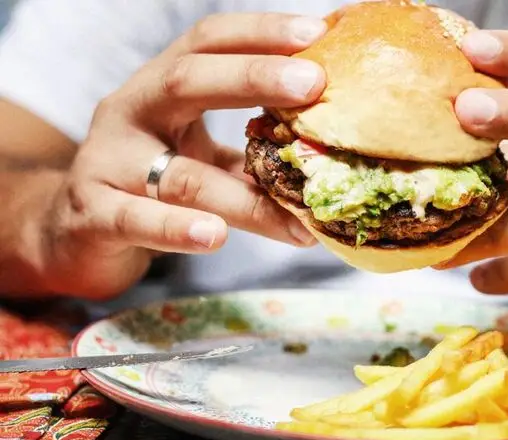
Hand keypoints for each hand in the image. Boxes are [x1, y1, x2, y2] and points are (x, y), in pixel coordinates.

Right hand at [39, 13, 327, 298]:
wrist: (72, 230)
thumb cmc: (150, 183)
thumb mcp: (201, 154)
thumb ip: (253, 148)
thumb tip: (333, 146)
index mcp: (162, 89)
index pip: (209, 43)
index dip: (260, 33)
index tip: (317, 34)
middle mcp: (131, 112)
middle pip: (187, 81)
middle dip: (253, 76)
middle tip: (314, 83)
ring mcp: (107, 162)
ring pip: (178, 174)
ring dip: (244, 196)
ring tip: (297, 210)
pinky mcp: (91, 214)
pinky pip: (134, 219)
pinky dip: (176, 229)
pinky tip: (214, 236)